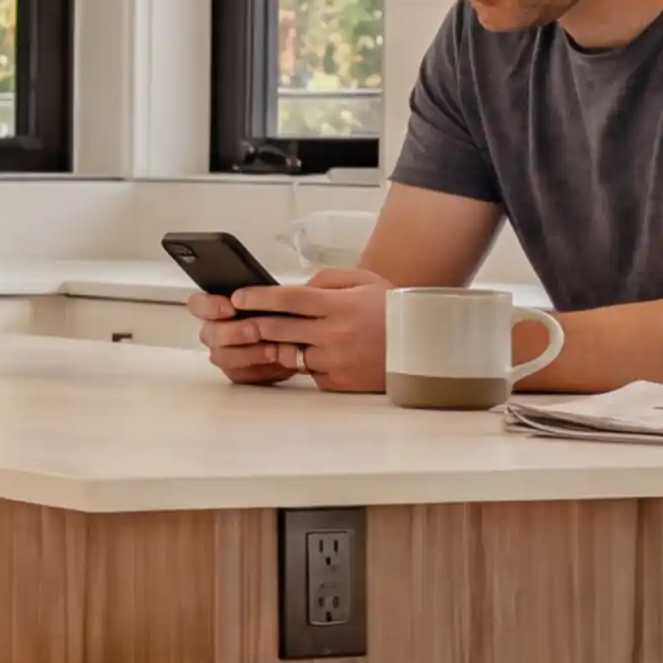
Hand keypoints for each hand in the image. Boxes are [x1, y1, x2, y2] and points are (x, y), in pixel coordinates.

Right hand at [190, 290, 297, 384]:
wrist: (304, 339)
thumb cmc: (287, 314)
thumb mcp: (278, 296)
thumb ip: (264, 293)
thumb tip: (264, 288)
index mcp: (219, 307)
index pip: (198, 304)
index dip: (209, 306)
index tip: (230, 306)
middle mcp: (217, 331)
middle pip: (208, 334)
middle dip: (233, 332)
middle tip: (254, 331)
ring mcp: (226, 353)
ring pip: (222, 357)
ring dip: (247, 353)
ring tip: (272, 349)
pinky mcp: (238, 373)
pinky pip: (239, 374)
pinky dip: (258, 369)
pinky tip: (276, 361)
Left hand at [196, 264, 390, 392]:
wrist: (425, 347)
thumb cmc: (392, 309)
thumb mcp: (365, 281)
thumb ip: (327, 280)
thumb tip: (296, 286)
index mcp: (340, 306)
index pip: (288, 300)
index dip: (258, 298)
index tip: (237, 297)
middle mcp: (334, 335)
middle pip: (278, 329)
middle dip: (253, 323)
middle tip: (238, 319)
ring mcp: (335, 361)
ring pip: (288, 353)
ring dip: (276, 345)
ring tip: (268, 336)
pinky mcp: (338, 382)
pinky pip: (308, 371)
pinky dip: (304, 362)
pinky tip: (308, 353)